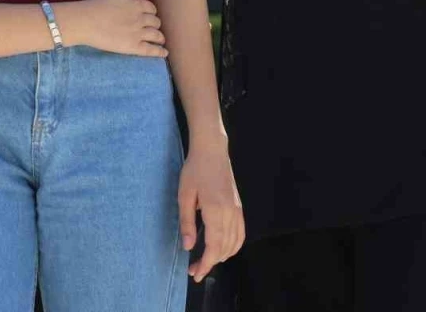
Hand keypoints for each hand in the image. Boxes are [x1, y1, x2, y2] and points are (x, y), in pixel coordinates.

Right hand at [58, 0, 166, 57]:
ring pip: (156, 35)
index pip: (151, 8)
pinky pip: (151, 50)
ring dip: (160, 37)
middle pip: (155, 22)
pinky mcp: (133, 47)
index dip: (151, 12)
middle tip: (152, 27)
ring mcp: (138, 34)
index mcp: (136, 4)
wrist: (86, 21)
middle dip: (155, 24)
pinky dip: (160, 51)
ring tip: (160, 40)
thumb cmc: (96, 4)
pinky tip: (164, 53)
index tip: (149, 15)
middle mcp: (141, 19)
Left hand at [179, 140, 244, 282]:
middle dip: (210, 263)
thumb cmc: (194, 170)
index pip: (213, 246)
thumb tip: (188, 247)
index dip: (206, 264)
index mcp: (215, 211)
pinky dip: (233, 246)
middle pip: (224, 248)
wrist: (212, 150)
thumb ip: (186, 222)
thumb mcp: (184, 195)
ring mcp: (237, 210)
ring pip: (235, 243)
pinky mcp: (239, 207)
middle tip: (194, 270)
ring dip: (221, 256)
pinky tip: (222, 249)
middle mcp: (230, 213)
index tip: (195, 274)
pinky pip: (240, 233)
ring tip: (205, 261)